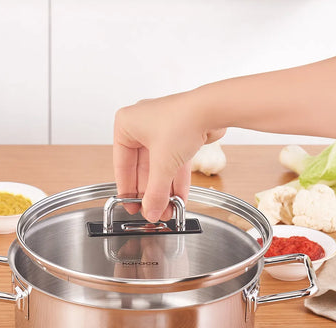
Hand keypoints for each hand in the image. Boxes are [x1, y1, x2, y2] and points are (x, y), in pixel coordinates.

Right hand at [113, 91, 225, 222]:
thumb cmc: (182, 121)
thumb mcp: (163, 164)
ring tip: (167, 210)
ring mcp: (162, 130)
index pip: (122, 165)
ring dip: (164, 190)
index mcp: (126, 125)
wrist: (213, 109)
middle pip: (142, 169)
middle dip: (150, 192)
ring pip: (160, 167)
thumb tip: (150, 211)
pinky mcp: (180, 135)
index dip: (127, 189)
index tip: (130, 205)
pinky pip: (174, 163)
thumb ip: (155, 192)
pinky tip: (178, 199)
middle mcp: (142, 125)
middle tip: (151, 210)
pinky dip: (176, 181)